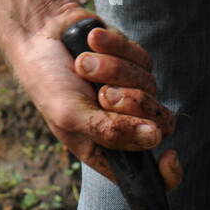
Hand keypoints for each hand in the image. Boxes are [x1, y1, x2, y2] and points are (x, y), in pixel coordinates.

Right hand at [10, 3, 181, 188]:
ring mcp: (133, 93)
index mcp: (110, 152)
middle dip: (133, 105)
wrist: (40, 35)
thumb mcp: (71, 115)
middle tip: (102, 94)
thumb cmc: (48, 84)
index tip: (169, 157)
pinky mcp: (135, 63)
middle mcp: (126, 126)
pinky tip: (93, 44)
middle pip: (161, 125)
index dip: (168, 174)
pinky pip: (142, 59)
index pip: (150, 174)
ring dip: (114, 71)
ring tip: (83, 65)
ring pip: (151, 87)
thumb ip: (110, 131)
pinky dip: (116, 50)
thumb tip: (154, 138)